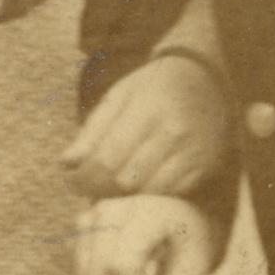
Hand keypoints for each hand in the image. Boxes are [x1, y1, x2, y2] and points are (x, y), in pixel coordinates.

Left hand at [67, 50, 230, 199]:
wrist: (204, 79)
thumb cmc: (152, 87)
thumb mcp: (117, 97)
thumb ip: (92, 131)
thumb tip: (67, 164)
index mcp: (147, 110)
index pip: (108, 159)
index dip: (84, 177)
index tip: (72, 182)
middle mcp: (175, 132)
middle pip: (126, 180)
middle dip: (101, 188)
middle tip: (90, 186)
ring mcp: (195, 151)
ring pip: (149, 191)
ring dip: (126, 195)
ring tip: (113, 185)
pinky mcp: (207, 165)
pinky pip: (172, 193)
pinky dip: (152, 194)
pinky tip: (141, 182)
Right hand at [74, 192, 219, 274]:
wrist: (181, 212)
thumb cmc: (191, 242)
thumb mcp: (196, 272)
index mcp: (151, 215)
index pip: (123, 265)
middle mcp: (116, 209)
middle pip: (97, 270)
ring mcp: (95, 214)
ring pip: (82, 271)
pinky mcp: (83, 224)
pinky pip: (77, 266)